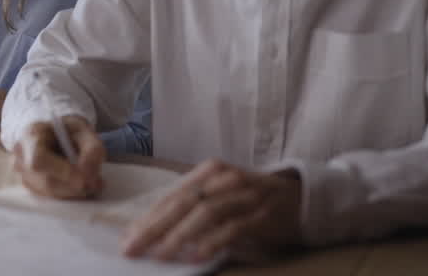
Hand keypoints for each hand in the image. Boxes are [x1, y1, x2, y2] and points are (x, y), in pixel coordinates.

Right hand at [11, 117, 105, 199]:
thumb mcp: (85, 130)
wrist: (55, 133)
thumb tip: (89, 175)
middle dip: (74, 186)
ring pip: (49, 192)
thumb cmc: (68, 130)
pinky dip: (68, 194)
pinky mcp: (30, 187)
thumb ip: (92, 149)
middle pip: (45, 181)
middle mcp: (21, 156)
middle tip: (98, 184)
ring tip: (93, 184)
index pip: (39, 160)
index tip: (85, 180)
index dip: (62, 173)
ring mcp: (22, 174)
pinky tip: (80, 186)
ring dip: (73, 192)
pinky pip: (49, 197)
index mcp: (31, 135)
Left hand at [121, 159, 301, 262]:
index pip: (172, 195)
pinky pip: (234, 227)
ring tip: (160, 255)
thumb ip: (193, 206)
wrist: (300, 196)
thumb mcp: (220, 195)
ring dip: (179, 236)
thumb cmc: (251, 199)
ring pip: (205, 213)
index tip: (127, 237)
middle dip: (154, 227)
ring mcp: (244, 194)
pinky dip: (213, 241)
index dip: (148, 217)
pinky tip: (197, 255)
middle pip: (183, 202)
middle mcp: (224, 178)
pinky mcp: (262, 213)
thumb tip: (153, 229)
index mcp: (210, 171)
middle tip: (133, 248)